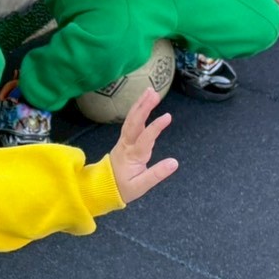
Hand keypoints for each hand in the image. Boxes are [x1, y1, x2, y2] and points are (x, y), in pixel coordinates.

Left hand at [108, 87, 176, 204]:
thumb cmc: (123, 188)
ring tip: (150, 91)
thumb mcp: (140, 186)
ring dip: (140, 104)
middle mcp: (127, 144)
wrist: (103, 187)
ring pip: (131, 119)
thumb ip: (157, 174)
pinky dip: (137, 110)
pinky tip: (143, 101)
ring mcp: (124, 140)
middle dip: (144, 107)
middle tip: (154, 94)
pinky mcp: (124, 139)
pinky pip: (130, 121)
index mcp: (133, 156)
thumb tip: (174, 163)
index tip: (167, 117)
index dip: (155, 127)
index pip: (145, 139)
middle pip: (134, 123)